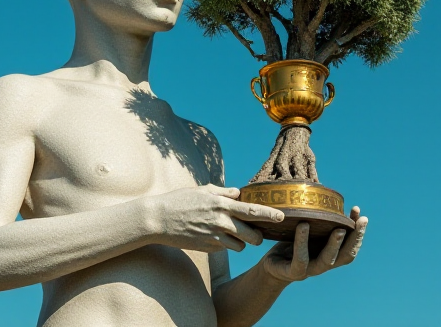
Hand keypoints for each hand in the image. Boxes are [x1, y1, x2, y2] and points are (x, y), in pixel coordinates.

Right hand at [147, 184, 285, 252]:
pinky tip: (213, 236)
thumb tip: (238, 193)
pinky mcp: (207, 248)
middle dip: (258, 237)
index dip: (270, 215)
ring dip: (241, 242)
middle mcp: (221, 222)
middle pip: (252, 236)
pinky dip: (224, 244)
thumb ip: (223, 192)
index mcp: (221, 205)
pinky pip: (224, 248)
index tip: (282, 217)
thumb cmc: (179, 201)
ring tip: (232, 234)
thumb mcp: (201, 191)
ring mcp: (214, 237)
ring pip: (240, 246)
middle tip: (257, 234)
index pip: (252, 212)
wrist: (157, 220)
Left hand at [260, 206, 367, 281]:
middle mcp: (324, 264)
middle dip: (355, 238)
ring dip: (334, 244)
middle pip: (346, 255)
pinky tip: (303, 226)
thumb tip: (333, 201)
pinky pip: (300, 258)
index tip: (362, 216)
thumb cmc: (292, 245)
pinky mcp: (293, 272)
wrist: (272, 265)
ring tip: (339, 229)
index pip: (350, 247)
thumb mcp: (309, 232)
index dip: (358, 234)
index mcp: (331, 255)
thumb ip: (322, 223)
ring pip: (327, 260)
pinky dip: (302, 242)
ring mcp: (310, 270)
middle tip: (360, 221)